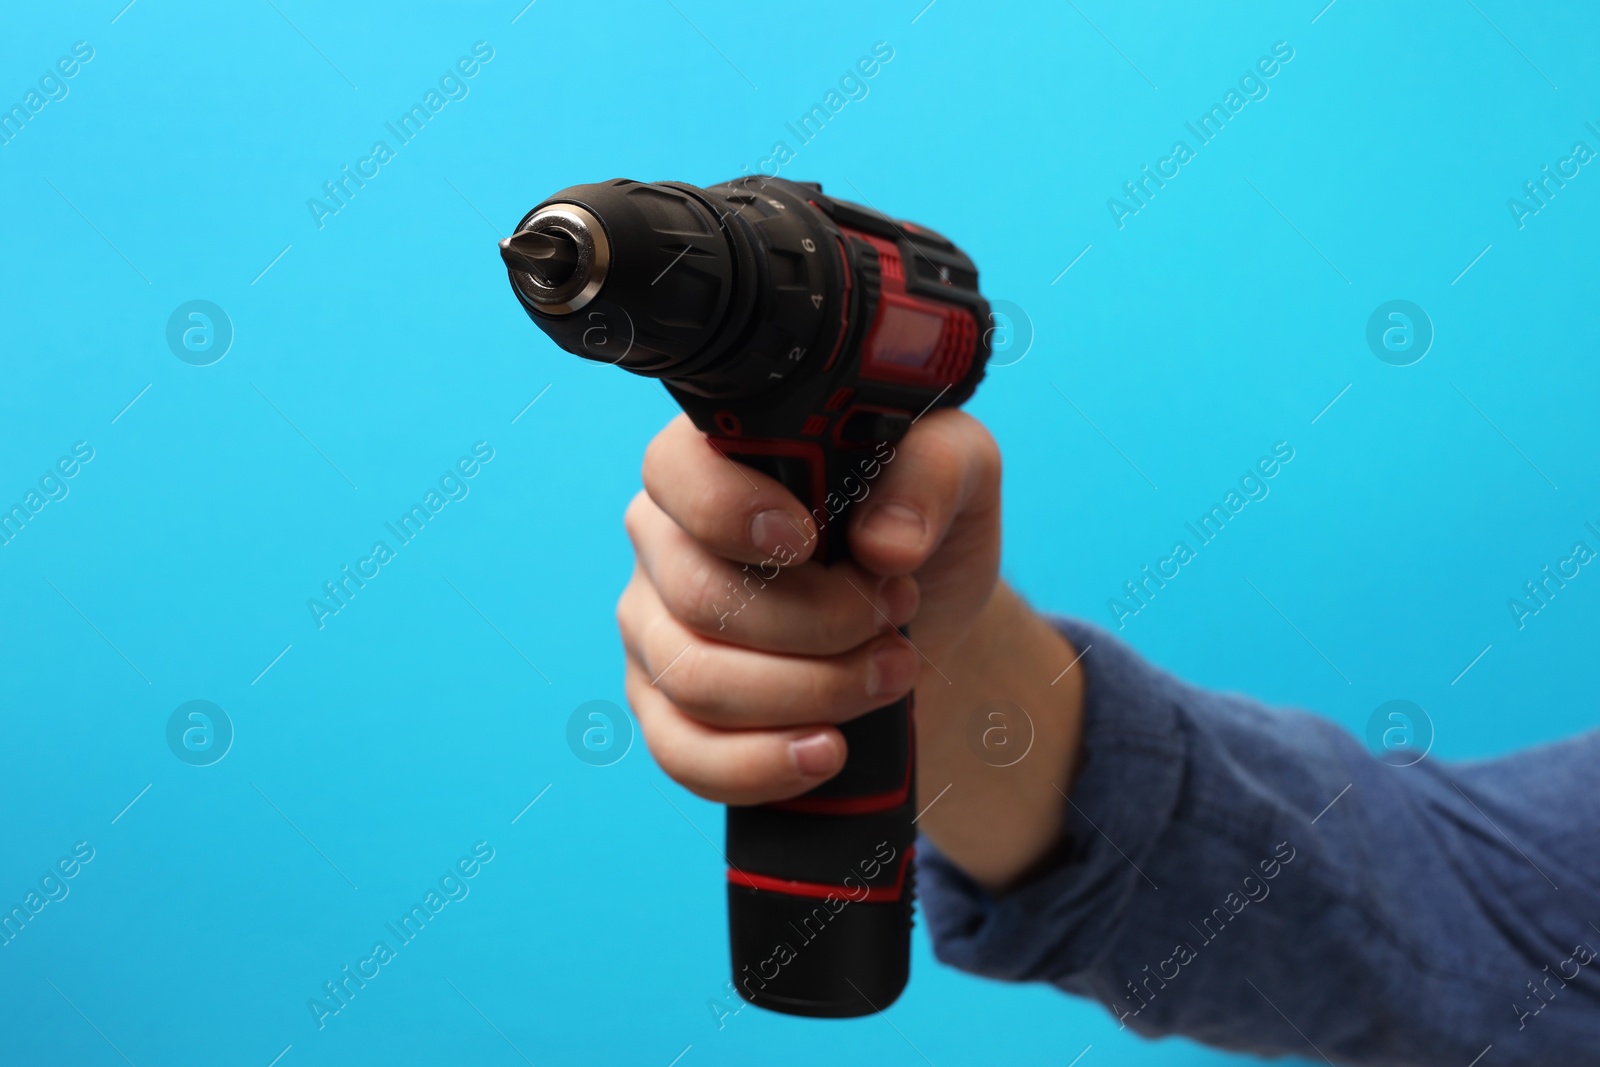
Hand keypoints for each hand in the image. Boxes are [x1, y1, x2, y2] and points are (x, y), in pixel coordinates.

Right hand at [616, 411, 1085, 889]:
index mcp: (714, 459)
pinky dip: (759, 765)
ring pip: (695, 681)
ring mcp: (655, 629)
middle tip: (893, 619)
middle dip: (815, 625)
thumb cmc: (922, 526)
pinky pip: (682, 755)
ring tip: (891, 675)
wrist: (926, 619)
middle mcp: (665, 539)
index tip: (810, 543)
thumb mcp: (957, 472)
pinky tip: (828, 751)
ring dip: (810, 692)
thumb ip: (930, 474)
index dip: (732, 513)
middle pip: (699, 598)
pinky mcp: (667, 710)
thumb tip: (885, 544)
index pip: (675, 472)